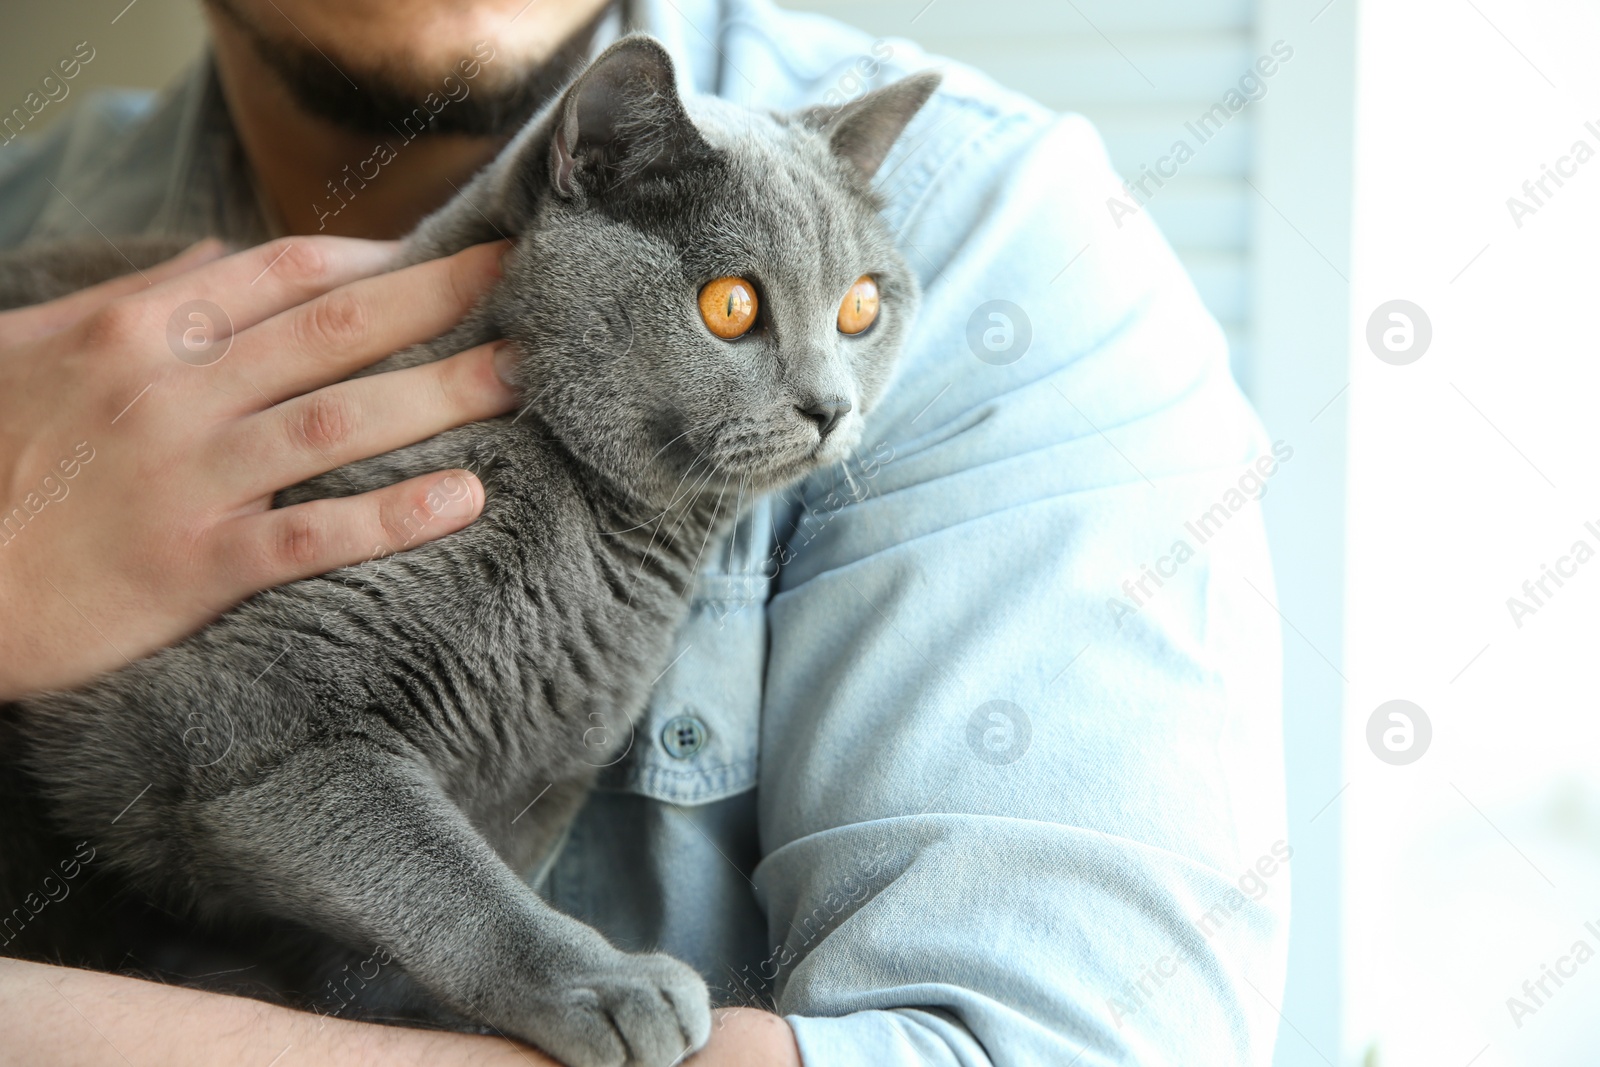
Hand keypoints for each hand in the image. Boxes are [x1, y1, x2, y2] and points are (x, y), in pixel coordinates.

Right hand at [0, 236, 516, 700]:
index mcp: (136, 333)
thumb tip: (220, 252)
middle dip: (438, 303)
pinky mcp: (194, 565)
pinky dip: (391, 517)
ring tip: (521, 379)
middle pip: (334, 333)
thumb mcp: (36, 347)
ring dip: (440, 395)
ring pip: (339, 422)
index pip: (282, 275)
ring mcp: (187, 479)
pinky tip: (464, 500)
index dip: (377, 259)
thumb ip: (138, 299)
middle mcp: (173, 394)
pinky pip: (312, 535)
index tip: (447, 253)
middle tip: (523, 287)